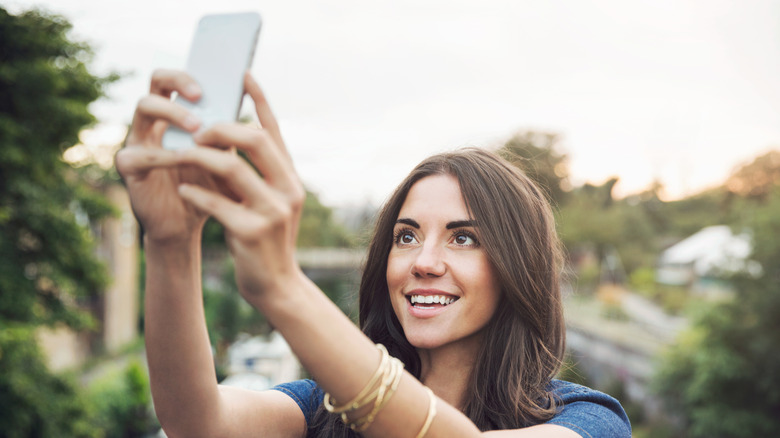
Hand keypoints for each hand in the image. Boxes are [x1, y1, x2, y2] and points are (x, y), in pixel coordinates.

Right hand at [116, 69, 219, 242]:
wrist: (187, 225)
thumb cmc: (207, 187)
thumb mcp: (224, 157)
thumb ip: (230, 134)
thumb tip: (254, 109)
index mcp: (175, 115)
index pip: (178, 79)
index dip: (195, 73)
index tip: (219, 79)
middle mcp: (153, 121)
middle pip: (156, 81)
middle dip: (178, 80)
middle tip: (200, 94)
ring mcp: (137, 140)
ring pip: (145, 106)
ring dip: (173, 112)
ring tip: (197, 127)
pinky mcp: (128, 165)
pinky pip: (142, 152)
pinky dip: (166, 154)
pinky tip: (184, 158)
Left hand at [149, 73, 305, 298]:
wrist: (277, 286)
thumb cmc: (265, 241)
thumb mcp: (269, 203)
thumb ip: (257, 175)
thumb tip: (227, 141)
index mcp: (290, 178)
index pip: (275, 130)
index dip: (259, 100)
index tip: (243, 74)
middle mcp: (288, 189)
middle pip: (255, 140)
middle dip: (221, 127)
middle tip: (197, 127)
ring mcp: (272, 211)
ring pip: (232, 167)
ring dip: (201, 157)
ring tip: (182, 154)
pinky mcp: (252, 233)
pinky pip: (217, 203)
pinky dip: (197, 193)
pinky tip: (184, 189)